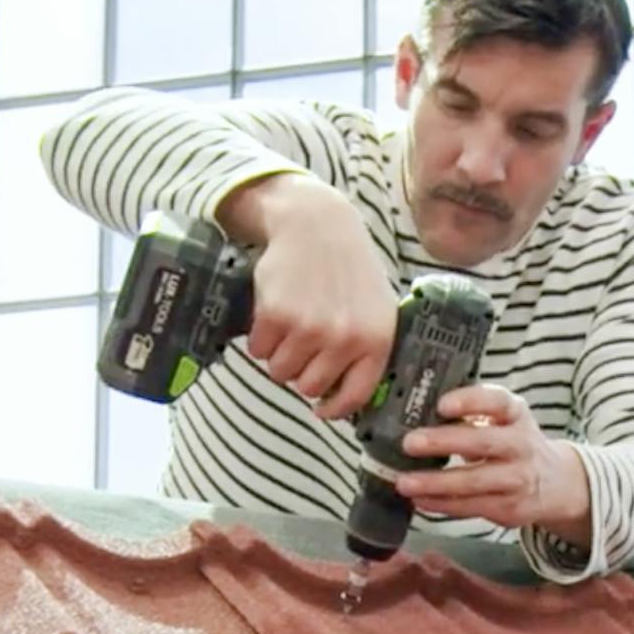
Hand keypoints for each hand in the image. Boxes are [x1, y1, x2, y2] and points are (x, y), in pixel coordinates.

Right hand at [216, 173, 395, 419]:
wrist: (316, 223)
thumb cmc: (347, 269)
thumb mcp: (376, 307)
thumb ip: (367, 350)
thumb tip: (342, 398)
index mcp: (376, 339)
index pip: (355, 396)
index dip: (334, 408)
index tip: (321, 409)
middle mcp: (345, 338)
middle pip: (309, 387)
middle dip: (300, 372)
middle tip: (301, 346)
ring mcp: (310, 327)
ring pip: (280, 372)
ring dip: (278, 355)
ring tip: (288, 326)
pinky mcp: (277, 315)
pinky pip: (258, 351)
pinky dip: (259, 338)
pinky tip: (272, 314)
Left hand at [396, 384, 592, 546]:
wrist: (555, 483)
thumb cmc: (515, 444)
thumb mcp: (504, 420)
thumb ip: (473, 415)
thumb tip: (420, 416)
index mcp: (516, 415)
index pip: (497, 401)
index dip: (470, 401)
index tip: (442, 405)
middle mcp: (521, 445)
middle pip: (482, 442)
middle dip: (443, 442)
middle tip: (410, 443)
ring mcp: (517, 479)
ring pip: (473, 481)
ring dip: (435, 483)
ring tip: (405, 482)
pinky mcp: (509, 508)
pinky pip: (470, 507)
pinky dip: (441, 505)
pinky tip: (420, 500)